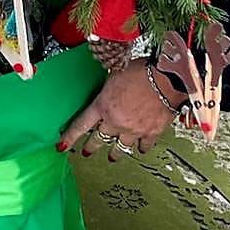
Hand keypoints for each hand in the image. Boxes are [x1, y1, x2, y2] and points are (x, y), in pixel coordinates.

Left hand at [59, 59, 173, 159]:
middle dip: (91, 147)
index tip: (62, 145)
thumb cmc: (142, 71)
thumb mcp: (116, 73)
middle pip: (99, 139)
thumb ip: (109, 87)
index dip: (70, 137)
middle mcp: (116, 122)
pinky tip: (141, 149)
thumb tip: (108, 87)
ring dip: (115, 153)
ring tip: (112, 157)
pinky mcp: (151, 132)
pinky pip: (144, 146)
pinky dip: (142, 148)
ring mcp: (134, 130)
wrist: (167, 79)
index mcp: (103, 106)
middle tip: (87, 152)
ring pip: (120, 147)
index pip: (81, 125)